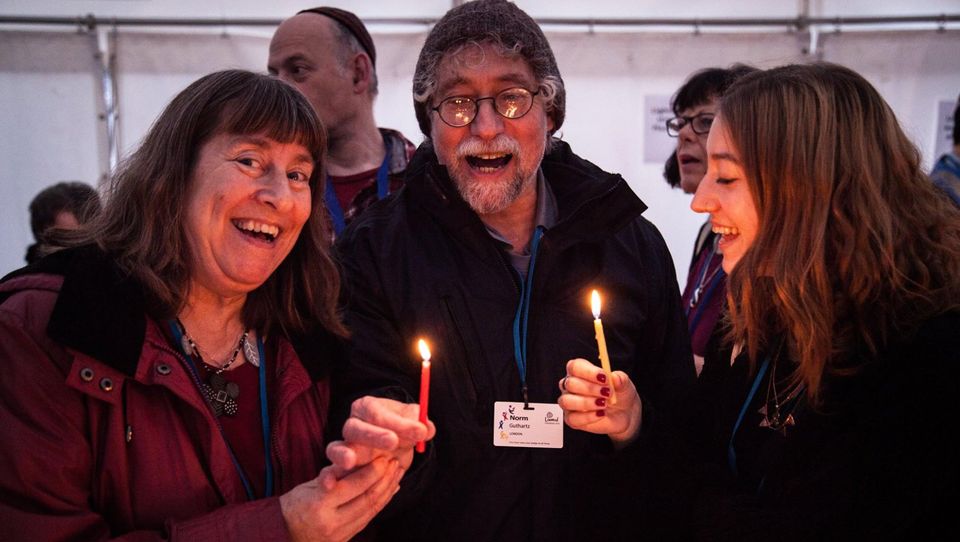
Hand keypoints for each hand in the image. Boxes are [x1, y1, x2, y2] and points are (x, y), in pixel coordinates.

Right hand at [280, 457, 401, 541]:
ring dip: (387, 491)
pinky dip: (381, 503)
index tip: (383, 458)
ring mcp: (340, 534)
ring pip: (372, 511)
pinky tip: (390, 490)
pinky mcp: (346, 540)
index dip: (372, 471)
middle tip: (396, 463)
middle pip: (367, 499)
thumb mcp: (309, 485)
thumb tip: (356, 457)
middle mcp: (332, 522)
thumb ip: (333, 475)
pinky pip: (368, 519)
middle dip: (385, 480)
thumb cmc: (294, 505)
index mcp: (320, 505)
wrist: (283, 534)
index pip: (353, 486)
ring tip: (397, 474)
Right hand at [326, 396, 435, 475]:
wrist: (394, 446)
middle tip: (393, 442)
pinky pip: (331, 471)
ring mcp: (344, 446)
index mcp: (368, 407)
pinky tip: (329, 485)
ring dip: (343, 455)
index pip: (378, 412)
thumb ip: (420, 423)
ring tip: (350, 462)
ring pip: (337, 448)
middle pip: (355, 428)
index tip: (419, 430)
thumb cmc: (402, 430)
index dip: (397, 422)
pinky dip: (328, 477)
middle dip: (373, 436)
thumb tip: (426, 428)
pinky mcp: (340, 467)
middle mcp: (353, 424)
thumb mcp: (413, 423)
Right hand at [557, 358, 642, 446]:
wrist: (625, 413)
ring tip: (603, 404)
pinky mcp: (571, 419)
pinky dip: (588, 417)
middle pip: (570, 383)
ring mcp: (569, 403)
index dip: (588, 372)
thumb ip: (620, 379)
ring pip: (567, 401)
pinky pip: (572, 418)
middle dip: (590, 388)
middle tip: (607, 392)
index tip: (604, 377)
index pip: (575, 367)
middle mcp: (571, 386)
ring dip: (586, 402)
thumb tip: (614, 377)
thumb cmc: (619, 394)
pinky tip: (600, 414)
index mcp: (580, 371)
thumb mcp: (624, 384)